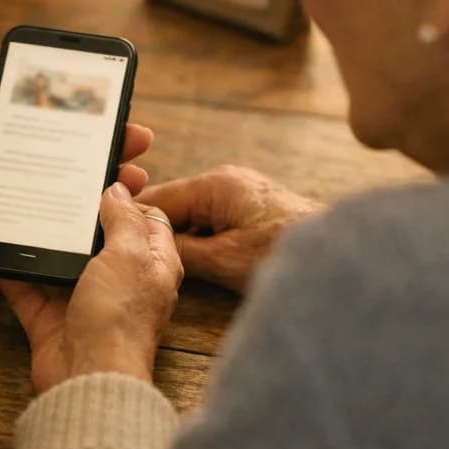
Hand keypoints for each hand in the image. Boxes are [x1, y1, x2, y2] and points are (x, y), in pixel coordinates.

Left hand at [0, 84, 155, 328]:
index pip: (36, 141)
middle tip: (138, 152)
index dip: (73, 130)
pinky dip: (78, 248)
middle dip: (101, 162)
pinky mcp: (7, 272)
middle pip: (59, 176)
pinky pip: (48, 257)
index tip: (110, 116)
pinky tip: (109, 237)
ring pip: (62, 215)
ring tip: (134, 189)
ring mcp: (6, 235)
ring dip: (99, 203)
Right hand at [0, 185, 183, 392]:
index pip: (145, 218)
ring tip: (21, 205)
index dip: (126, 197)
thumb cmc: (120, 320)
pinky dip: (13, 271)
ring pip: (60, 260)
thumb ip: (124, 219)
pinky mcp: (51, 317)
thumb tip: (117, 189)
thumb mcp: (129, 256)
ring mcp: (84, 299)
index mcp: (151, 264)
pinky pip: (28, 287)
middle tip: (53, 184)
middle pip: (97, 237)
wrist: (87, 378)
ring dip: (42, 240)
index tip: (98, 176)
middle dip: (76, 214)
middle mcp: (120, 280)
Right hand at [135, 165, 323, 293]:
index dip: (132, 219)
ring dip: (181, 241)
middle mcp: (226, 183)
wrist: (341, 257)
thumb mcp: (223, 259)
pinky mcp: (253, 212)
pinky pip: (213, 224)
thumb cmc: (286, 252)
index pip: (158, 197)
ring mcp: (240, 196)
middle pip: (174, 207)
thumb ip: (181, 250)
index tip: (108, 236)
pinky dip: (202, 242)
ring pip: (194, 218)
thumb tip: (147, 246)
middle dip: (156, 232)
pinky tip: (196, 265)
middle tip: (130, 258)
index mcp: (215, 184)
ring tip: (160, 266)